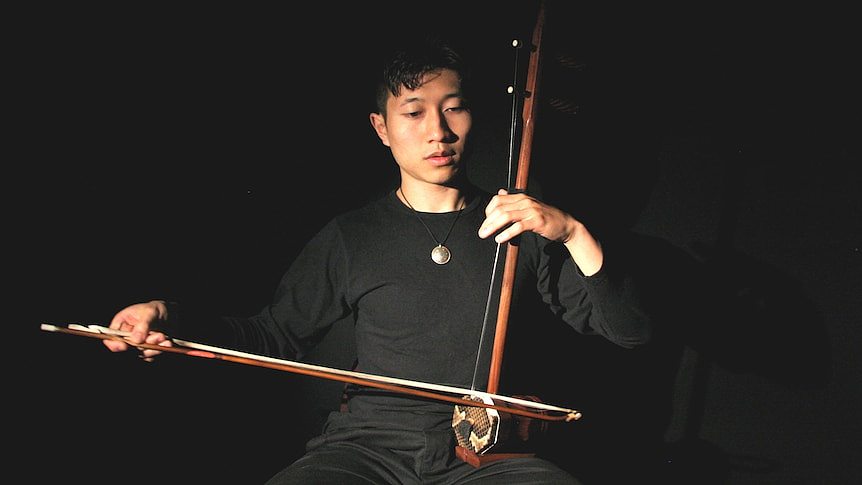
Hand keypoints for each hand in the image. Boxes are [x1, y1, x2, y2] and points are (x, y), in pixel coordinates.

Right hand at [104, 300, 172, 360]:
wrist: (170, 314)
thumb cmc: (155, 310)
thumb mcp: (150, 312)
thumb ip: (142, 325)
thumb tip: (136, 340)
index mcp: (120, 325)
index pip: (111, 339)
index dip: (115, 344)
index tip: (124, 346)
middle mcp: (126, 337)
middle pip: (127, 349)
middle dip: (142, 345)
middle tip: (159, 336)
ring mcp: (136, 345)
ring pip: (140, 354)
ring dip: (153, 347)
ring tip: (164, 337)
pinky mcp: (147, 351)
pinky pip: (151, 356)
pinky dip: (160, 350)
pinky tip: (168, 343)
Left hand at [478, 189, 602, 275]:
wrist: (565, 224)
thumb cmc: (545, 217)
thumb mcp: (528, 207)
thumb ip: (513, 201)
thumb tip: (500, 192)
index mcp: (521, 197)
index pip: (498, 200)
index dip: (488, 211)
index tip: (485, 223)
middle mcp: (525, 201)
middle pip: (499, 208)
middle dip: (487, 221)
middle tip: (481, 232)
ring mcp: (531, 210)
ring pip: (506, 216)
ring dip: (493, 226)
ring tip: (486, 235)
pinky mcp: (537, 221)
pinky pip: (518, 226)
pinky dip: (507, 233)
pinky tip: (500, 239)